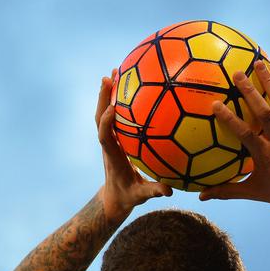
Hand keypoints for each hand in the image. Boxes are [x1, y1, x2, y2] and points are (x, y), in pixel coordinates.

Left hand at [96, 70, 171, 218]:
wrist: (115, 198)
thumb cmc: (128, 196)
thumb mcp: (141, 196)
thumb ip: (153, 191)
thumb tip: (169, 191)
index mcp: (112, 156)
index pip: (105, 136)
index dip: (106, 123)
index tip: (111, 108)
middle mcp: (108, 144)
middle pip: (100, 118)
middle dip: (103, 98)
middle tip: (108, 77)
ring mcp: (110, 139)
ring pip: (105, 113)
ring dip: (108, 93)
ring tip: (115, 72)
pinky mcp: (115, 137)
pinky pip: (115, 115)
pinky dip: (119, 100)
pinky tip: (131, 86)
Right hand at [198, 61, 269, 212]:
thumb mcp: (252, 193)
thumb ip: (226, 192)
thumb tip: (200, 195)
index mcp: (264, 155)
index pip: (245, 133)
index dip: (230, 118)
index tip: (215, 104)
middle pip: (264, 112)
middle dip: (250, 91)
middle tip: (237, 73)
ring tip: (260, 64)